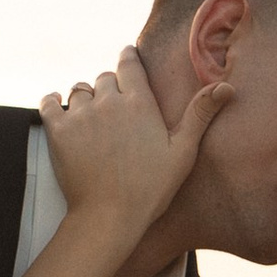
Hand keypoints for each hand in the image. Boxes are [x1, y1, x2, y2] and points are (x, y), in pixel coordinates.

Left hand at [40, 46, 224, 249]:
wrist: (109, 217)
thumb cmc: (150, 189)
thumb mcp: (182, 152)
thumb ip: (199, 115)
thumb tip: (226, 87)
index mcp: (139, 102)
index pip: (128, 63)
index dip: (127, 59)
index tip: (127, 59)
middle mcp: (109, 101)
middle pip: (104, 79)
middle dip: (109, 89)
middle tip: (114, 111)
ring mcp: (81, 114)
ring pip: (79, 90)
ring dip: (84, 99)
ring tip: (91, 119)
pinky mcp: (58, 130)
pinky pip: (50, 102)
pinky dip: (53, 104)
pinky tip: (60, 111)